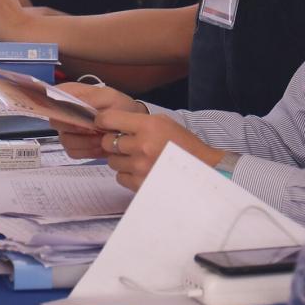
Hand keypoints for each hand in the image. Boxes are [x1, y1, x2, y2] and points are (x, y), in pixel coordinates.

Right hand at [48, 82, 141, 160]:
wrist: (131, 126)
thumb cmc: (120, 107)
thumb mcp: (110, 97)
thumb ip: (91, 98)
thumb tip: (72, 104)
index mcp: (72, 94)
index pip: (52, 97)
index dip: (60, 107)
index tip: (77, 115)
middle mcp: (66, 112)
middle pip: (56, 121)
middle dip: (77, 128)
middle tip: (95, 129)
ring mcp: (69, 130)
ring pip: (65, 140)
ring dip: (85, 142)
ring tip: (102, 139)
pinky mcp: (75, 146)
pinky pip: (73, 152)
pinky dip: (88, 152)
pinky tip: (100, 147)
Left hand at [94, 106, 219, 191]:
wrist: (201, 168)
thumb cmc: (181, 143)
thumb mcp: (162, 122)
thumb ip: (137, 121)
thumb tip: (110, 123)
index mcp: (147, 126)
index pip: (109, 119)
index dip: (103, 121)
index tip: (105, 124)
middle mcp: (142, 145)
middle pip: (107, 142)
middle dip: (114, 142)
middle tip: (127, 144)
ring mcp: (140, 167)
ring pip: (112, 161)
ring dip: (121, 159)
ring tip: (138, 158)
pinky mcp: (141, 184)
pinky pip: (120, 177)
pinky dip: (127, 174)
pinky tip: (141, 170)